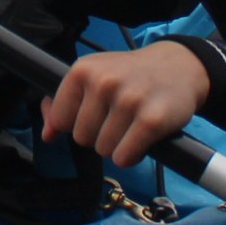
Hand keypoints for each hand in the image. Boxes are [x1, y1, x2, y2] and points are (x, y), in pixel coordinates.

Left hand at [40, 40, 210, 168]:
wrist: (177, 67)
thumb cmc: (129, 75)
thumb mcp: (92, 76)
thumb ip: (64, 103)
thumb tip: (47, 135)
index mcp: (83, 70)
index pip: (60, 119)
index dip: (75, 124)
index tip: (93, 114)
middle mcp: (103, 82)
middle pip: (81, 138)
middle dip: (98, 136)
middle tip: (117, 119)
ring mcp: (128, 100)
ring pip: (104, 150)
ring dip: (117, 146)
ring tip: (130, 125)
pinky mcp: (151, 120)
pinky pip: (124, 157)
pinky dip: (131, 155)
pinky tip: (140, 139)